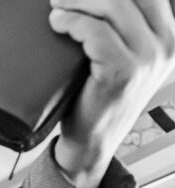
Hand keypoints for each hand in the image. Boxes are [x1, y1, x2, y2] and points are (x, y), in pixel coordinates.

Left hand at [49, 0, 174, 187]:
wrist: (92, 140)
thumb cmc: (98, 96)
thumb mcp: (124, 57)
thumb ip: (123, 28)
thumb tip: (98, 2)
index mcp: (169, 37)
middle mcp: (164, 46)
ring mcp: (147, 59)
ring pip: (113, 8)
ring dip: (77, 3)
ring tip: (56, 8)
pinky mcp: (122, 72)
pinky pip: (95, 32)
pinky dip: (72, 22)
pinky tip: (57, 23)